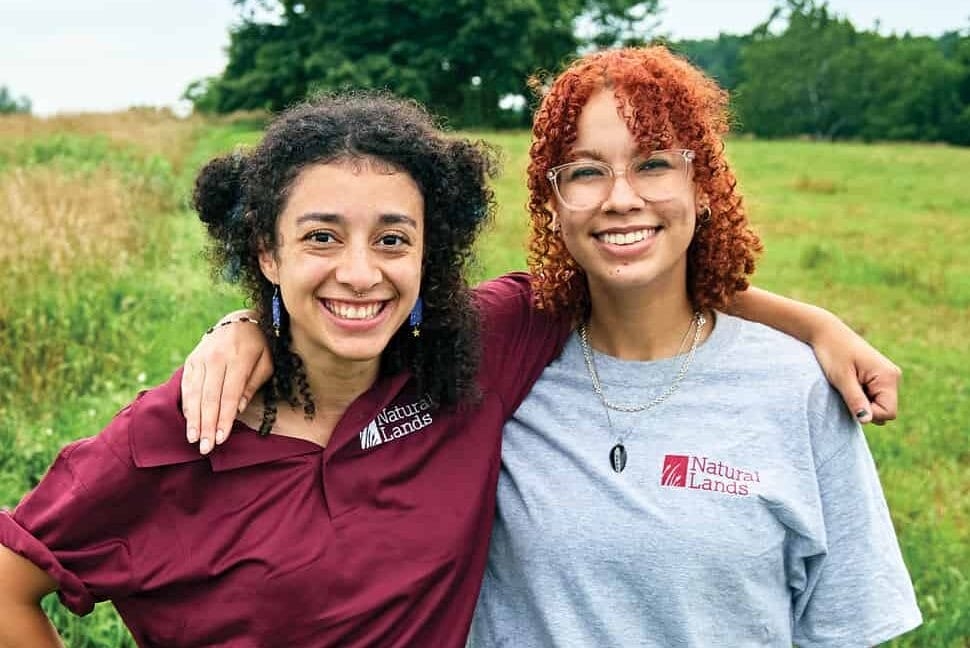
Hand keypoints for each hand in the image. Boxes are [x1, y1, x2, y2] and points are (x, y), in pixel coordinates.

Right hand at [181, 311, 272, 452]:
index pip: (229, 394)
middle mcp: (216, 357)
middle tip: (205, 447)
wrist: (240, 320)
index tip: (221, 438)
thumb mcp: (266, 362)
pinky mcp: (191, 360)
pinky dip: (187, 404)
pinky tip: (188, 421)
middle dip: (206, 424)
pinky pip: (187, 385)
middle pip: (209, 397)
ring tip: (193, 439)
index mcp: (239, 357)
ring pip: (194, 392)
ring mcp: (201, 357)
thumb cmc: (260, 347)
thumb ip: (253, 384)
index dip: (224, 418)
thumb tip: (237, 409)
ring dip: (193, 418)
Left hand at [811, 317, 900, 424]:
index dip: (869, 413)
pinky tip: (851, 382)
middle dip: (865, 407)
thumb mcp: (841, 378)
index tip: (850, 399)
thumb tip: (867, 420)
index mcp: (888, 377)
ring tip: (848, 384)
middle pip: (885, 410)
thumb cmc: (833, 353)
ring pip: (879, 404)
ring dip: (862, 401)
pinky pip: (874, 396)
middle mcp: (893, 376)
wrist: (826, 332)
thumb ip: (855, 400)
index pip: (888, 413)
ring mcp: (887, 376)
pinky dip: (862, 395)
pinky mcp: (879, 376)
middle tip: (847, 390)